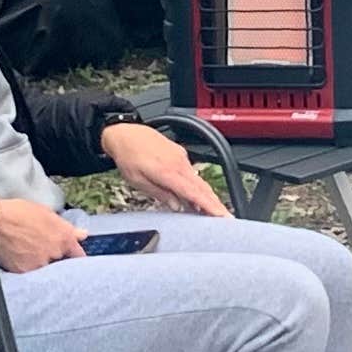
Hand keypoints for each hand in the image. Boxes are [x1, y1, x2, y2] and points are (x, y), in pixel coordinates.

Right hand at [0, 193, 82, 269]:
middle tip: (40, 248)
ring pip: (46, 269)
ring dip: (40, 263)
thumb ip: (66, 227)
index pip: (78, 255)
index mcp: (63, 237)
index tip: (72, 258)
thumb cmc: (16, 213)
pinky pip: (31, 274)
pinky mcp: (25, 272)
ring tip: (26, 250)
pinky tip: (18, 256)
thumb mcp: (45, 213)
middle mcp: (55, 252)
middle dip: (54, 258)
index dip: (75, 257)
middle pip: (62, 263)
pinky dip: (27, 268)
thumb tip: (82, 234)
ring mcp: (40, 264)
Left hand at [101, 123, 229, 216]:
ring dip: (208, 196)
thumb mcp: (137, 181)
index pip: (193, 193)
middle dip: (216, 203)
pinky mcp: (180, 154)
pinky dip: (198, 185)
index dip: (209, 206)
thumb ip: (159, 194)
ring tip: (215, 211)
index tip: (221, 216)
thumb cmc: (128, 156)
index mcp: (167, 172)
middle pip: (202, 187)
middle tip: (226, 218)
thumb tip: (176, 206)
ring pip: (199, 180)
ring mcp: (181, 157)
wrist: (125, 133)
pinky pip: (193, 173)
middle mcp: (178, 163)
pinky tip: (197, 195)